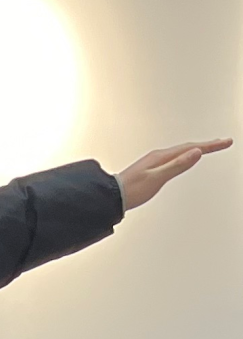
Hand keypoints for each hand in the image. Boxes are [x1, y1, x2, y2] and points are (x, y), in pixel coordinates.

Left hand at [115, 139, 230, 208]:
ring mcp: (155, 161)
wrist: (112, 196)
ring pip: (181, 152)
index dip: (210, 146)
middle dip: (207, 145)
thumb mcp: (158, 178)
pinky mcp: (152, 168)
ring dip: (197, 148)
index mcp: (162, 156)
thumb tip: (196, 153)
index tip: (225, 142)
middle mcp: (159, 156)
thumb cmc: (132, 190)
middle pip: (188, 147)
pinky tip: (185, 158)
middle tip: (223, 142)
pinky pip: (174, 157)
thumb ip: (177, 166)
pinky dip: (185, 155)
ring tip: (208, 147)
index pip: (192, 148)